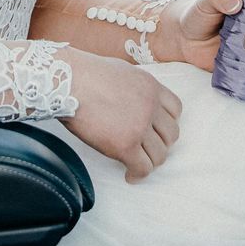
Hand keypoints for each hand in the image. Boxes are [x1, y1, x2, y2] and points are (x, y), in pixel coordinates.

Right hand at [62, 54, 182, 182]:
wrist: (68, 81)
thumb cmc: (85, 73)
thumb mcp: (121, 71)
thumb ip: (135, 86)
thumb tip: (131, 96)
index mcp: (151, 87)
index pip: (176, 110)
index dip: (166, 123)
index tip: (156, 131)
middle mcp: (151, 106)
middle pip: (171, 135)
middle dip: (159, 144)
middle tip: (145, 149)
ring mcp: (140, 126)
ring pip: (160, 155)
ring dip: (149, 161)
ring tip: (136, 163)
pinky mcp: (126, 145)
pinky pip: (143, 168)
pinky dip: (137, 174)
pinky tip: (129, 174)